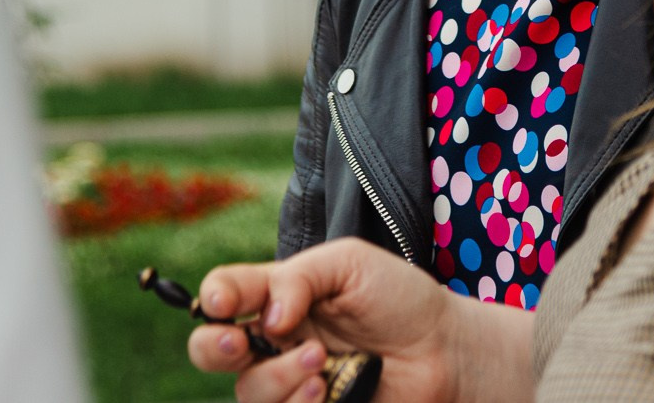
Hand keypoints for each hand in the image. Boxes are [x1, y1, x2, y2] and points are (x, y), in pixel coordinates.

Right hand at [185, 238, 487, 402]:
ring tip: (319, 361)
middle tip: (240, 344)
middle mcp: (274, 342)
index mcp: (276, 296)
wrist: (443, 349)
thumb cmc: (399, 298)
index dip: (214, 297)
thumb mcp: (349, 264)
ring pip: (249, 391)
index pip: (224, 295)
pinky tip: (327, 387)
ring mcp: (290, 383)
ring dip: (277, 376)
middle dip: (213, 347)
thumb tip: (267, 316)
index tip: (224, 302)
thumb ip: (299, 278)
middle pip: (210, 350)